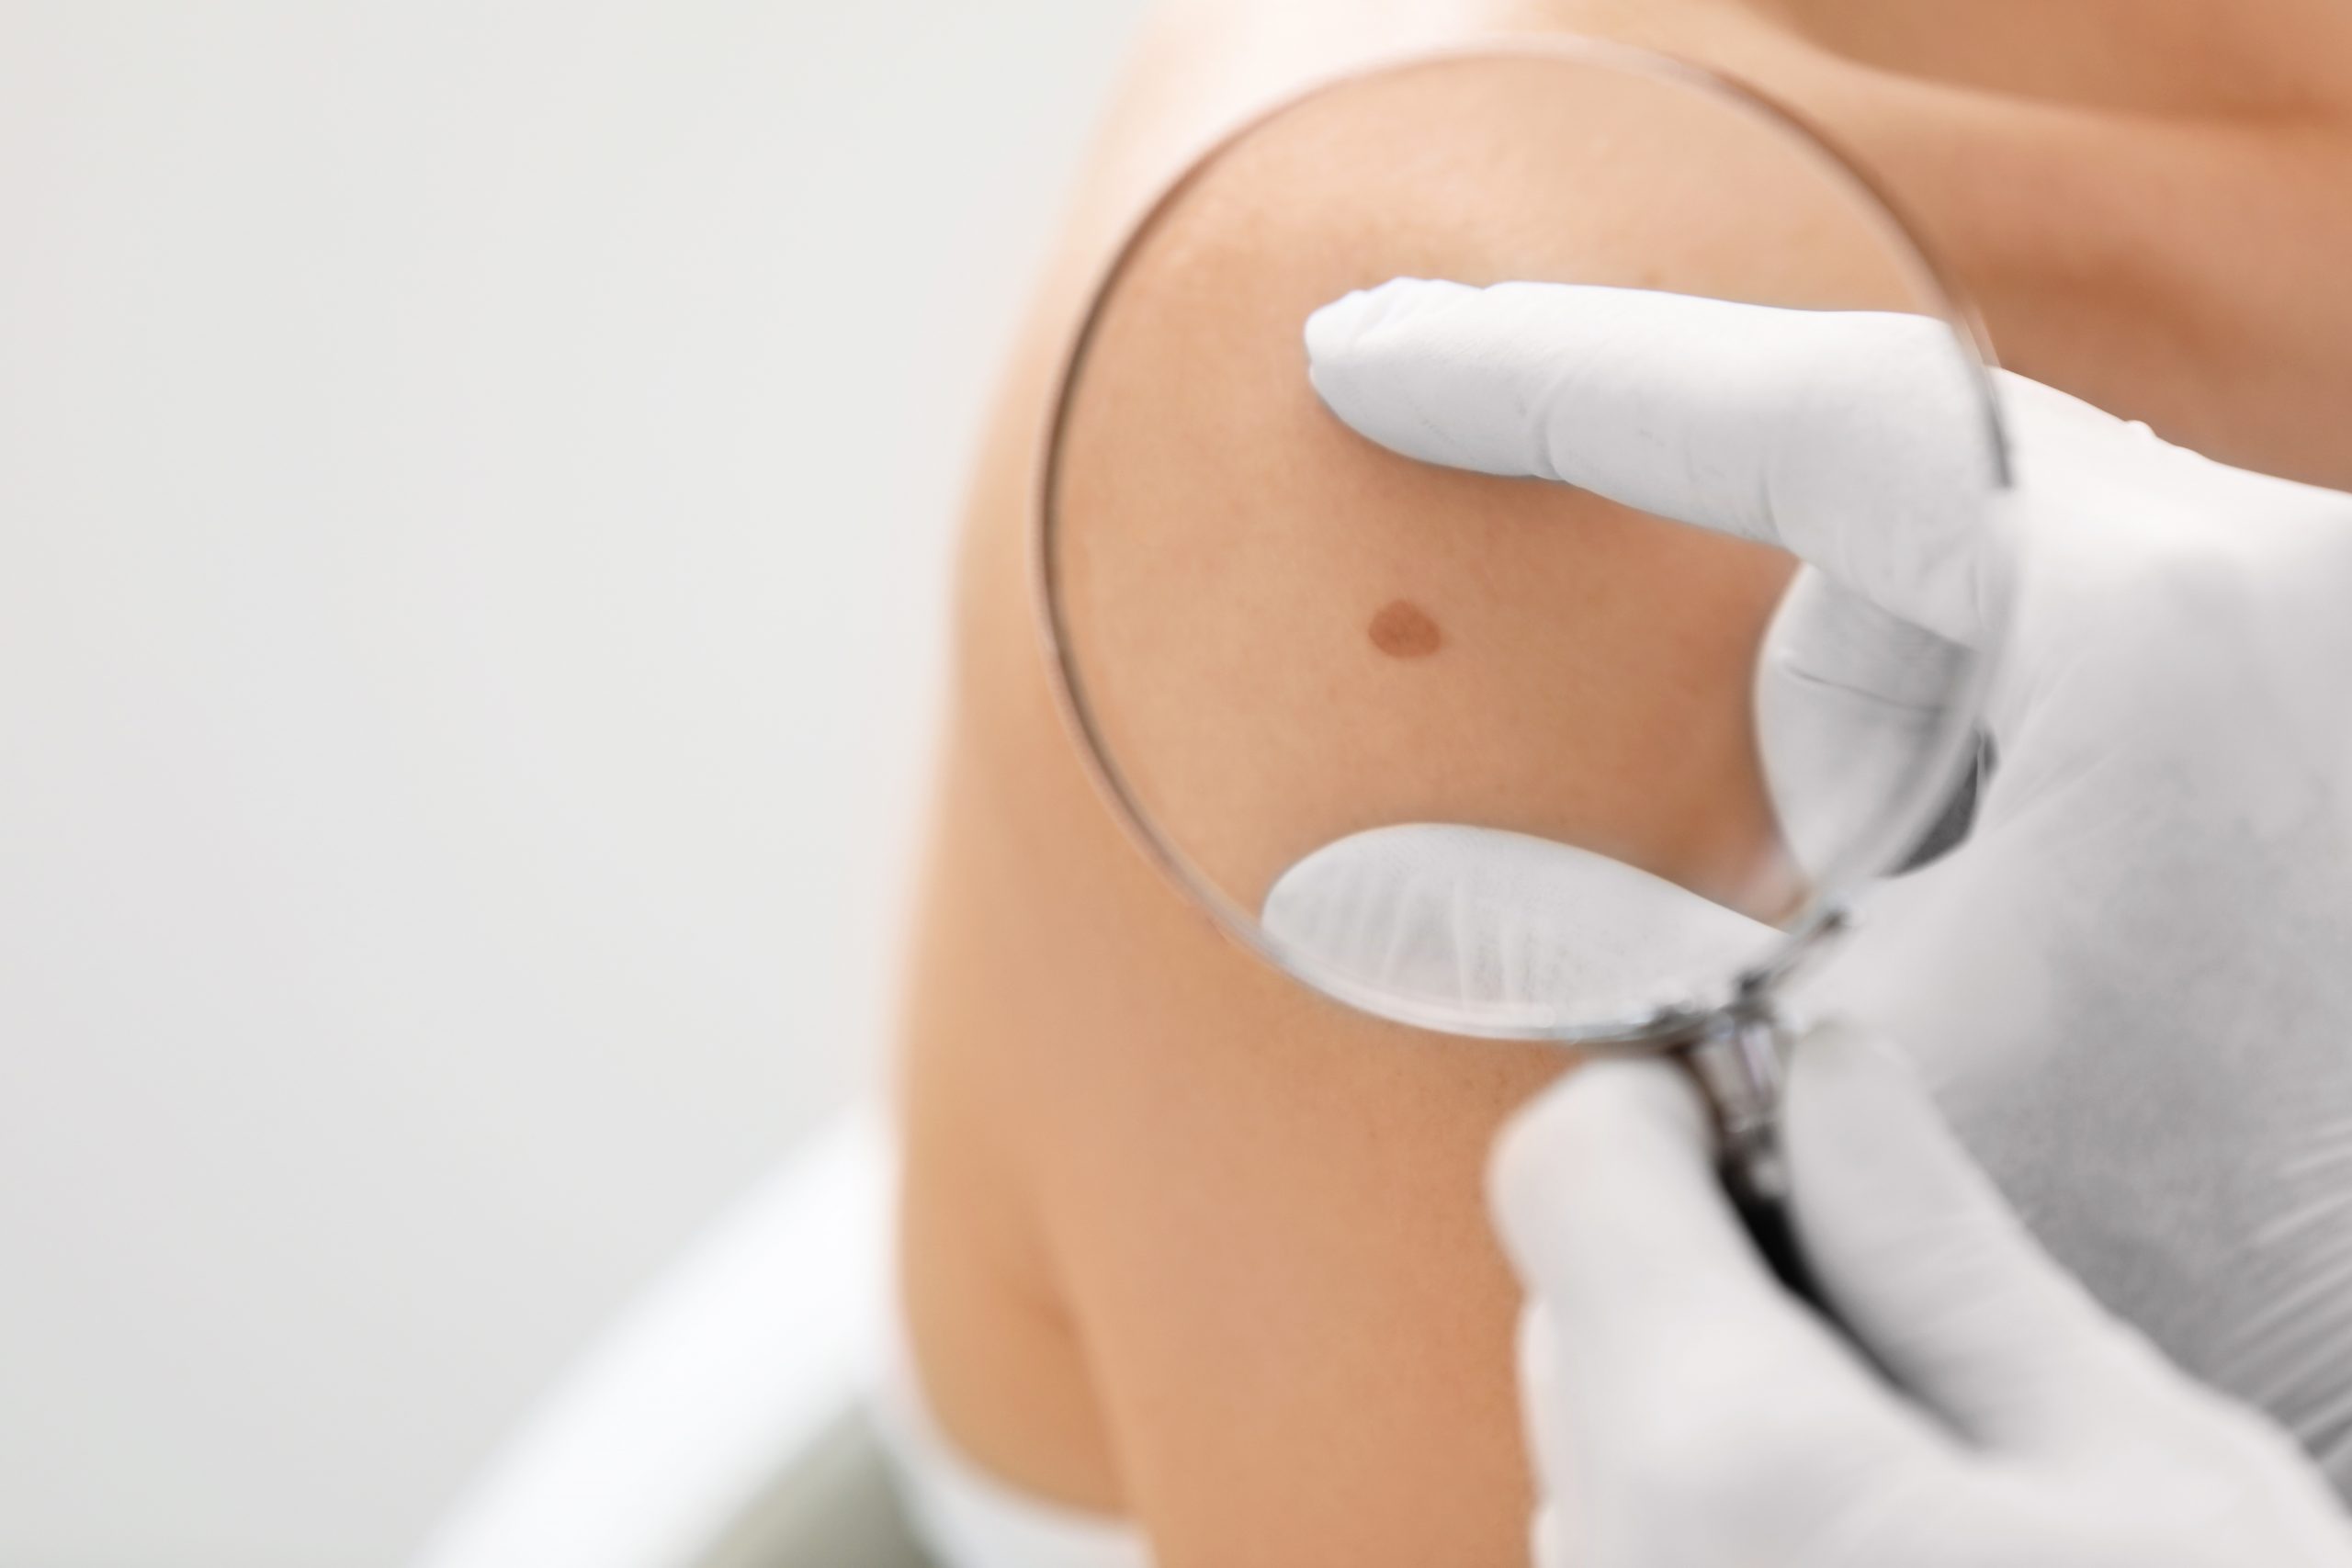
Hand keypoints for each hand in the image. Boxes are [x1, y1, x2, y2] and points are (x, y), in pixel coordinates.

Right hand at [1302, 278, 2351, 1490]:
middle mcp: (2296, 579)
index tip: (1382, 353)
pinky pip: (2072, 640)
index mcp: (2175, 630)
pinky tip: (2024, 929)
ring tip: (1954, 959)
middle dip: (1802, 711)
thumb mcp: (1807, 1072)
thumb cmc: (2150, 1232)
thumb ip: (1562, 945)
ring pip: (1976, 587)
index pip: (1813, 410)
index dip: (1561, 374)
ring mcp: (2328, 627)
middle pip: (1894, 523)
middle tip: (1824, 910)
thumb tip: (1336, 892)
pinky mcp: (2321, 687)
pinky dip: (1979, 759)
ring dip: (1890, 755)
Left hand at [1489, 1026, 2351, 1567]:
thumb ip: (1943, 1259)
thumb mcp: (2146, 1482)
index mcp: (1726, 1459)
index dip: (1667, 1108)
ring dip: (1713, 1412)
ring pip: (1599, 1453)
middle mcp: (1609, 1567)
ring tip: (1916, 1493)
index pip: (1567, 1168)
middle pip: (1574, 1313)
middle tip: (1892, 1309)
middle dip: (1703, 1267)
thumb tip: (1833, 1078)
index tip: (1772, 1113)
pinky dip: (1709, 1532)